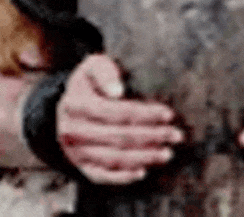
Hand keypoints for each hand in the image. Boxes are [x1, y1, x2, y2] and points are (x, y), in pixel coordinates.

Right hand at [57, 54, 184, 184]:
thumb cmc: (89, 83)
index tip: (168, 114)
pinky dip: (123, 177)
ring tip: (167, 153)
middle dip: (151, 136)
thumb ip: (104, 71)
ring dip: (143, 157)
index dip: (144, 114)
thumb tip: (117, 91)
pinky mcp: (82, 166)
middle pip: (118, 137)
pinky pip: (102, 176)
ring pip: (113, 158)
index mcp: (75, 106)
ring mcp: (76, 152)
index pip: (115, 112)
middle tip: (176, 135)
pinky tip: (143, 172)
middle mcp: (72, 132)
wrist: (67, 107)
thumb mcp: (93, 66)